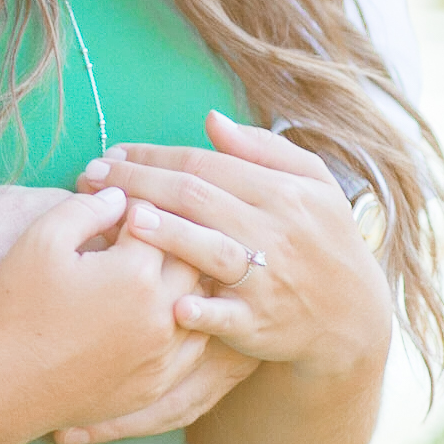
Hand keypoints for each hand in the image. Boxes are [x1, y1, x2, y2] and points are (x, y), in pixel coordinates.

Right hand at [0, 189, 240, 443]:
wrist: (4, 386)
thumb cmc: (17, 308)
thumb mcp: (42, 240)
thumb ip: (87, 208)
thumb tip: (121, 196)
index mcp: (136, 273)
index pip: (160, 221)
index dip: (139, 206)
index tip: (120, 206)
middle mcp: (161, 314)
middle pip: (190, 260)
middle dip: (168, 240)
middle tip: (141, 234)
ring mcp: (163, 354)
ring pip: (200, 305)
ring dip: (185, 281)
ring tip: (158, 269)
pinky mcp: (157, 385)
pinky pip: (195, 348)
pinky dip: (189, 324)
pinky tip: (167, 313)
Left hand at [80, 111, 391, 380]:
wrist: (353, 317)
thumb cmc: (323, 239)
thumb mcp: (312, 184)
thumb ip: (261, 149)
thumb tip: (209, 119)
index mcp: (283, 192)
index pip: (206, 163)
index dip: (154, 155)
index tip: (112, 153)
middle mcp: (276, 232)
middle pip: (197, 198)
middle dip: (139, 183)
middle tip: (91, 177)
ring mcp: (269, 279)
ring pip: (211, 250)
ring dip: (168, 234)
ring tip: (123, 219)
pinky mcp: (262, 325)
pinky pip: (229, 315)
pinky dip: (203, 309)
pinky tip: (171, 302)